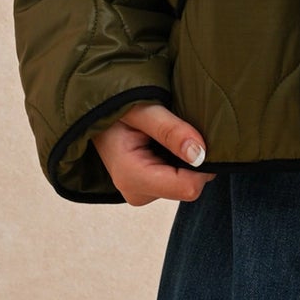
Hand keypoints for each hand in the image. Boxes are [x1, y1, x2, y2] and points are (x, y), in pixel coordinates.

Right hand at [92, 101, 216, 205]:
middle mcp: (137, 193)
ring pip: (186, 182)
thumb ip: (170, 130)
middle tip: (179, 130)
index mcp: (133, 177)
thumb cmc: (117, 107)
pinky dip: (179, 160)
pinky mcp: (147, 188)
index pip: (188, 187)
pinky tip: (167, 143)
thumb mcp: (143, 109)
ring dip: (186, 158)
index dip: (202, 163)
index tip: (199, 135)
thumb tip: (199, 155)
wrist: (96, 113)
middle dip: (193, 159)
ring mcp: (142, 193)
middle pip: (189, 185)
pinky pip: (177, 179)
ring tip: (169, 134)